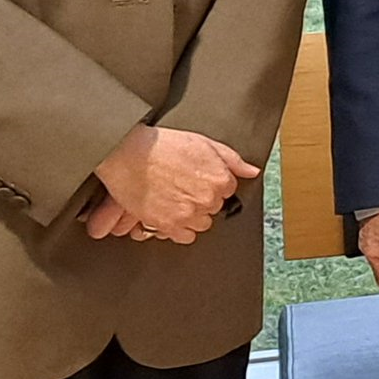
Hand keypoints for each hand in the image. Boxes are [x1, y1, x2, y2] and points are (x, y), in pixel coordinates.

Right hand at [92, 122, 257, 244]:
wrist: (126, 154)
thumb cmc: (161, 145)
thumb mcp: (203, 142)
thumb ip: (232, 159)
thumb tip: (252, 171)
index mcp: (219, 178)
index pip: (228, 190)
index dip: (211, 183)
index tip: (197, 178)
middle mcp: (207, 198)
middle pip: (214, 206)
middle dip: (202, 198)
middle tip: (183, 186)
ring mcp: (188, 213)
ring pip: (202, 223)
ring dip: (192, 214)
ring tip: (175, 199)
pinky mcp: (168, 225)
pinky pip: (185, 236)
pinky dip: (180, 228)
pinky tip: (171, 213)